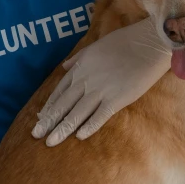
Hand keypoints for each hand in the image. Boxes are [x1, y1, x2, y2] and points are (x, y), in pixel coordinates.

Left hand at [31, 17, 170, 146]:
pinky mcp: (116, 99)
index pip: (60, 91)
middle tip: (36, 135)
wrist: (148, 44)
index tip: (40, 118)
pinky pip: (99, 116)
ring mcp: (100, 90)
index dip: (49, 106)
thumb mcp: (95, 46)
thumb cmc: (124, 42)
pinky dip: (89, 127)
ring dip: (62, 129)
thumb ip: (78, 58)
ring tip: (50, 141)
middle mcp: (86, 80)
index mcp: (80, 67)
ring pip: (77, 113)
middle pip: (63, 104)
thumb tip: (64, 66)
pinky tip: (80, 137)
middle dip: (49, 121)